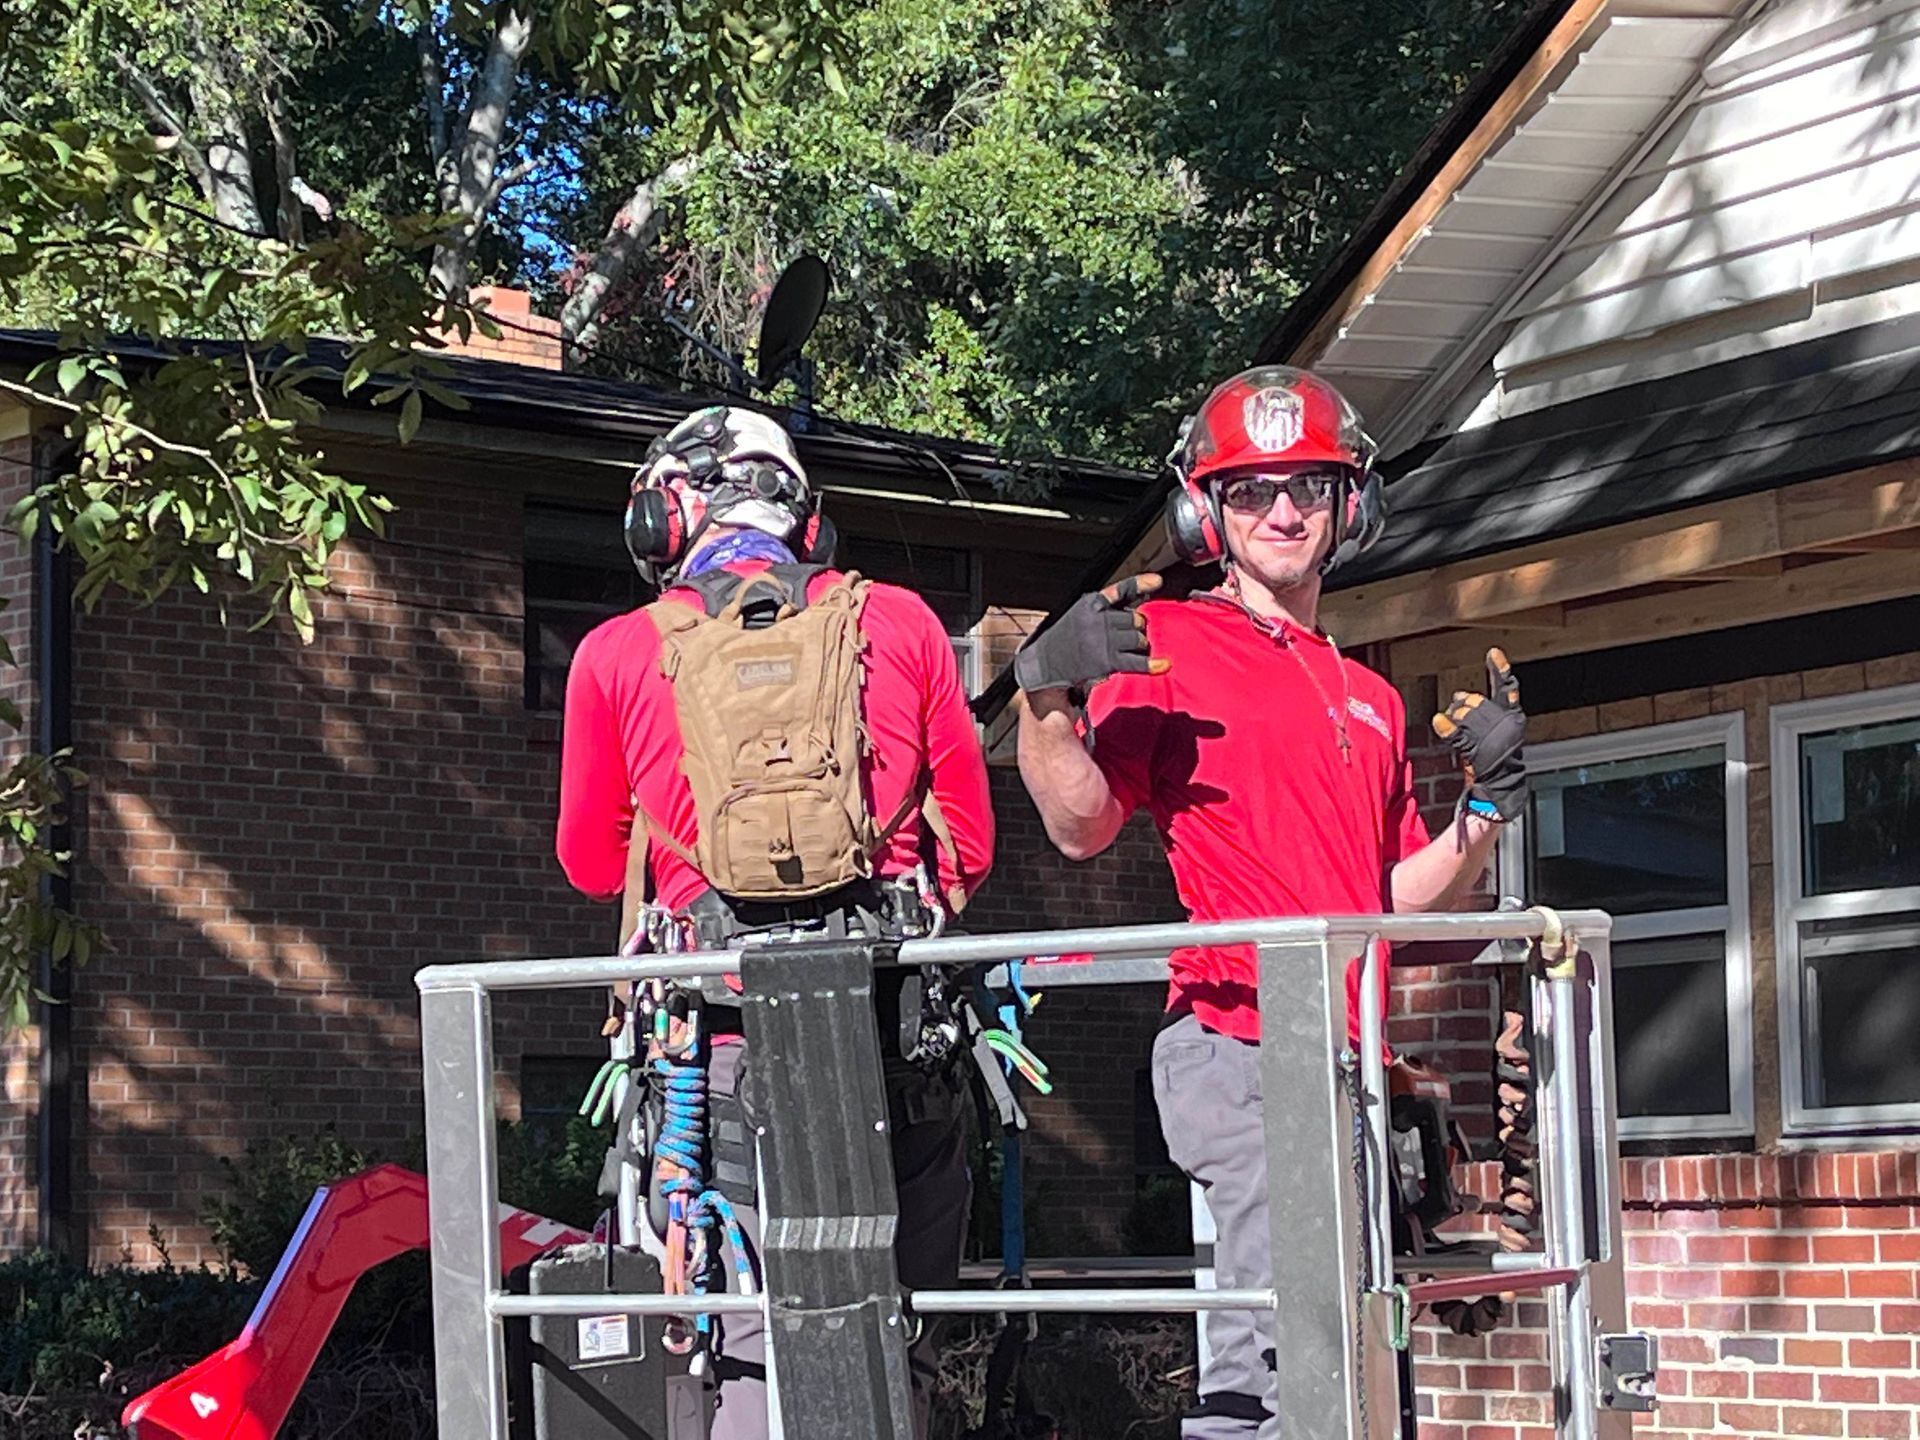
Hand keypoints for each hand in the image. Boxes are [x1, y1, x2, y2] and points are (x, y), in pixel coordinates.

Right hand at [1014, 573, 1169, 694]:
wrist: (1045, 662)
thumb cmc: (1065, 638)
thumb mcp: (1080, 613)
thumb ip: (1106, 607)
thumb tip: (1139, 610)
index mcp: (1091, 603)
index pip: (1121, 590)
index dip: (1141, 584)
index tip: (1157, 582)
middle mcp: (1099, 619)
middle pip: (1136, 619)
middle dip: (1137, 628)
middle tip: (1127, 637)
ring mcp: (1104, 639)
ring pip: (1140, 639)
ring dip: (1139, 646)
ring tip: (1126, 651)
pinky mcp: (1107, 661)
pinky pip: (1137, 661)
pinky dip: (1152, 665)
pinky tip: (1163, 664)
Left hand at [1431, 648, 1527, 821]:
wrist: (1498, 792)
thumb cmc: (1489, 760)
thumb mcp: (1481, 734)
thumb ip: (1472, 714)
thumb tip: (1455, 698)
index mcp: (1511, 718)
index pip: (1506, 689)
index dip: (1500, 670)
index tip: (1493, 652)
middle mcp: (1507, 727)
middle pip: (1478, 702)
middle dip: (1463, 706)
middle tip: (1457, 718)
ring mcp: (1496, 740)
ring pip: (1468, 715)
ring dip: (1455, 720)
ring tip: (1452, 730)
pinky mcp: (1483, 754)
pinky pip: (1461, 736)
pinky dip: (1448, 728)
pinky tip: (1438, 722)